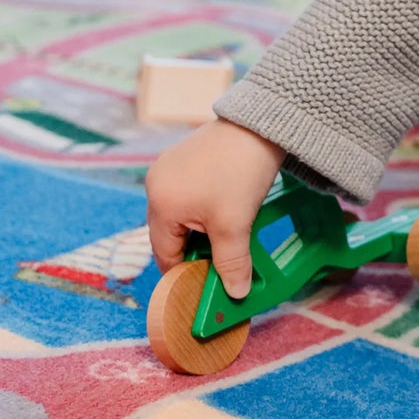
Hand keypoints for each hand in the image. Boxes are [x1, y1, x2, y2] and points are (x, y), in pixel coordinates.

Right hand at [145, 119, 284, 298]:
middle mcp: (156, 184)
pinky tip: (229, 207)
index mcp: (160, 203)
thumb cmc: (241, 172)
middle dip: (196, 250)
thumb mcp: (235, 224)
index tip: (205, 285)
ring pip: (182, 214)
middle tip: (222, 262)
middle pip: (171, 233)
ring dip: (203, 228)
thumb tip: (235, 293)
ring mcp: (170, 167)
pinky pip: (190, 193)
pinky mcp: (186, 156)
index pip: (165, 253)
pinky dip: (206, 207)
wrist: (261, 124)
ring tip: (230, 233)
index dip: (186, 272)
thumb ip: (231, 262)